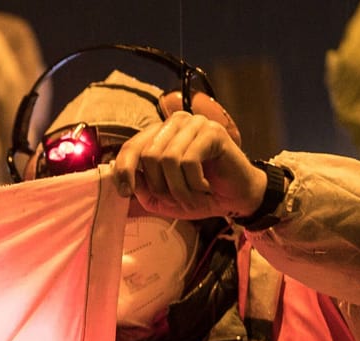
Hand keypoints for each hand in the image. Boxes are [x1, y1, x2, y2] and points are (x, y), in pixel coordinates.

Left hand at [110, 92, 264, 220]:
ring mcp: (195, 124)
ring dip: (178, 188)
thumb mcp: (162, 198)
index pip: (131, 147)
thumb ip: (141, 188)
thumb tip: (124, 180)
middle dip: (160, 186)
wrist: (235, 198)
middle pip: (149, 156)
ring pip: (168, 159)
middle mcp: (175, 123)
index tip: (125, 192)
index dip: (124, 170)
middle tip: (176, 199)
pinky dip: (194, 183)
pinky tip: (205, 187)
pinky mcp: (212, 132)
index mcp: (160, 134)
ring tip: (191, 196)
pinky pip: (189, 161)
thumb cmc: (199, 194)